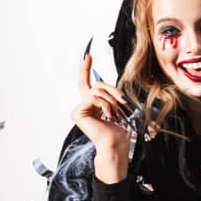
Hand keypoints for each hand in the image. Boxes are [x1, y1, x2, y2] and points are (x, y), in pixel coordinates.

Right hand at [72, 55, 130, 182]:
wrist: (115, 145)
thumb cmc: (119, 131)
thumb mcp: (116, 107)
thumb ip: (108, 95)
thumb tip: (103, 84)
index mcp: (92, 105)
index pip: (86, 83)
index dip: (85, 68)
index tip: (87, 56)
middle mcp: (83, 106)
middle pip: (96, 85)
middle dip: (112, 90)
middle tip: (122, 101)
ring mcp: (78, 110)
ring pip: (96, 91)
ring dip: (111, 100)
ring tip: (115, 113)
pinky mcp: (77, 113)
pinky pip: (94, 98)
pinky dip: (106, 105)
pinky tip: (109, 116)